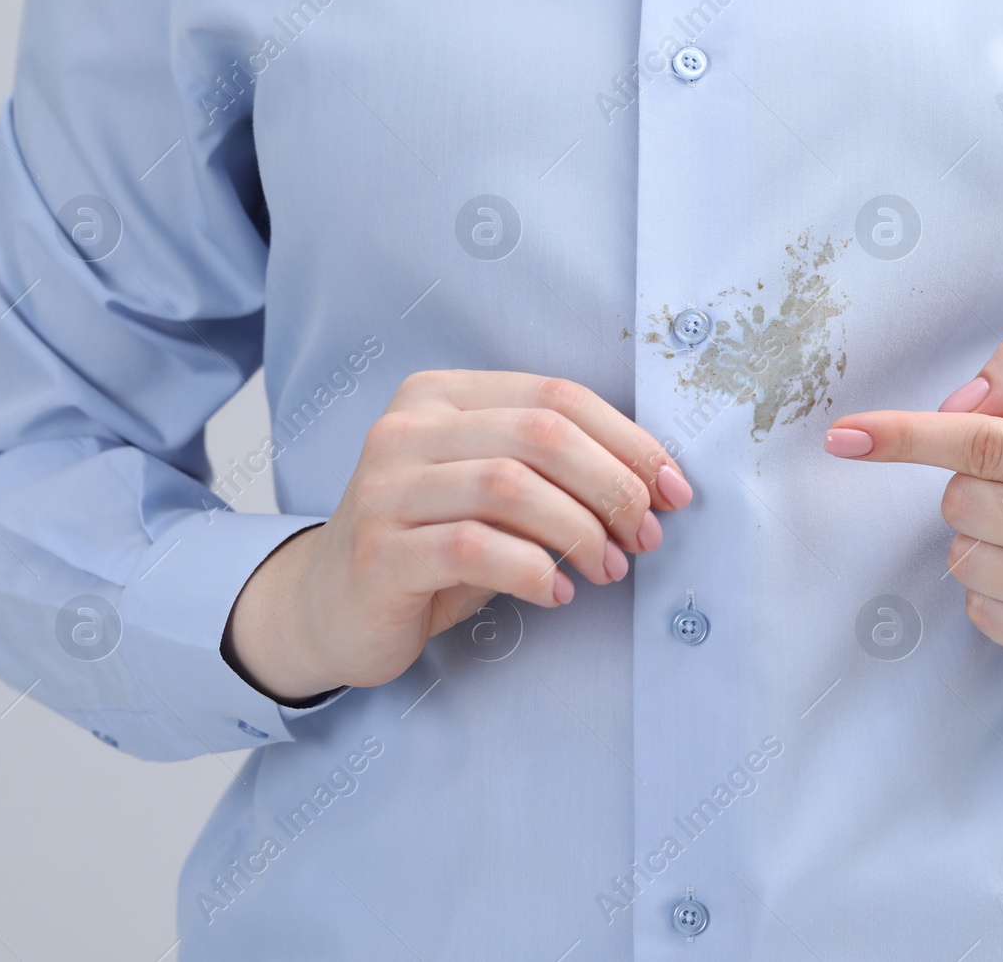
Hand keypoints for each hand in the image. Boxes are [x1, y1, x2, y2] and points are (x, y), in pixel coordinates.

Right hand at [223, 371, 692, 702]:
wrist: (328, 607)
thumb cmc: (430, 546)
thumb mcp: (493, 494)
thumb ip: (552, 473)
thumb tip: (655, 484)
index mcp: (441, 396)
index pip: (556, 396)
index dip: (628, 440)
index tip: (673, 489)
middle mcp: (406, 429)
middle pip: (541, 435)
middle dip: (612, 486)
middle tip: (645, 535)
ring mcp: (386, 488)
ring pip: (511, 487)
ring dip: (580, 531)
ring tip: (607, 568)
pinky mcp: (378, 552)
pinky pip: (473, 548)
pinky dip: (531, 569)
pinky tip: (555, 592)